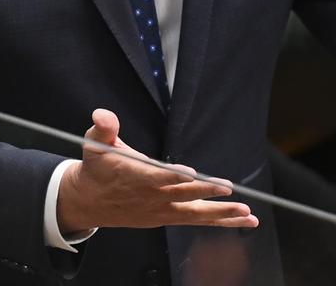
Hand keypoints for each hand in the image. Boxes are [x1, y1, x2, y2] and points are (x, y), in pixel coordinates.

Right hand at [57, 109, 257, 234]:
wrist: (88, 202)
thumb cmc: (97, 168)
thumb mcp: (94, 144)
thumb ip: (103, 128)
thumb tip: (101, 114)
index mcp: (135, 176)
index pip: (157, 176)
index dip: (173, 175)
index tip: (190, 174)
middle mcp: (152, 196)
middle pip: (183, 194)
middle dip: (206, 192)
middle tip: (229, 190)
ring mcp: (161, 210)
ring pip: (195, 213)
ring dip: (222, 214)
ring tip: (247, 213)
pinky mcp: (167, 217)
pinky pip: (197, 220)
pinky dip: (220, 221)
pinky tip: (243, 220)